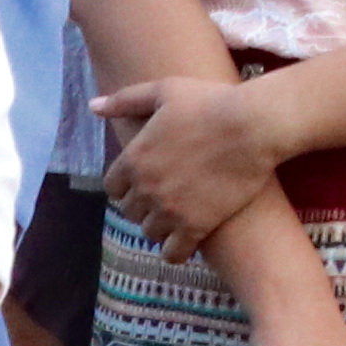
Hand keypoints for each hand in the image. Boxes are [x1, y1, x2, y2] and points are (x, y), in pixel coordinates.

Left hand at [96, 70, 289, 257]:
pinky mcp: (196, 226)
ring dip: (161, 226)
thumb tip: (94, 106)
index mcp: (134, 158)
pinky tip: (187, 241)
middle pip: (131, 212)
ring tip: (178, 216)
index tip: (144, 181)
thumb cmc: (210, 102)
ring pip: (151, 232)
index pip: (113, 188)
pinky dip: (176, 251)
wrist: (252, 126)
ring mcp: (170, 210)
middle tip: (165, 197)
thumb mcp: (163, 91)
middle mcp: (146, 188)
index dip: (127, 185)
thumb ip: (125, 100)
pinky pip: (173, 253)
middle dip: (144, 205)